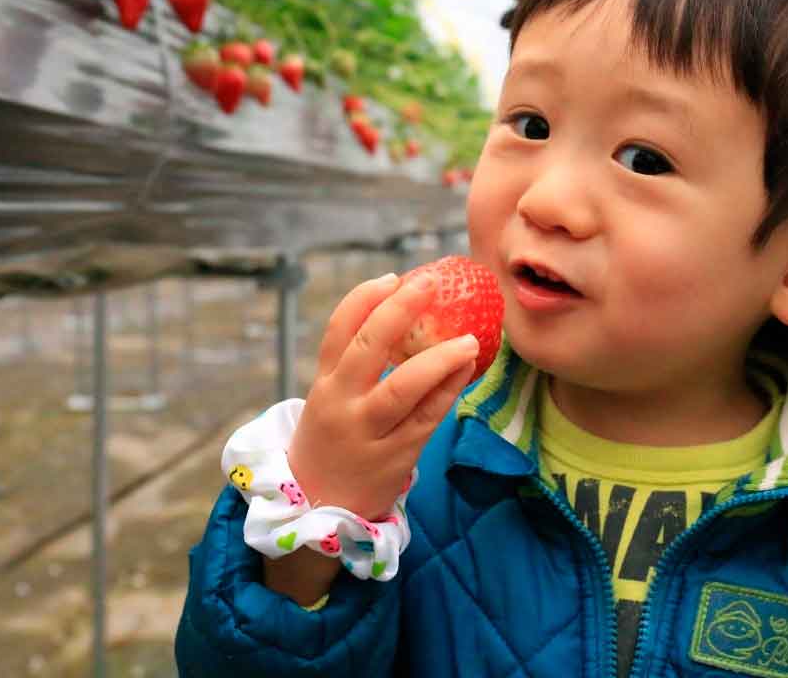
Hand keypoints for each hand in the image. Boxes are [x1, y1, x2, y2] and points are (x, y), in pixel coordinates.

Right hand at [286, 272, 478, 520]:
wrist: (320, 510)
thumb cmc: (333, 442)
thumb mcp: (330, 402)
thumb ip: (356, 368)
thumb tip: (404, 317)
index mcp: (324, 385)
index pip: (337, 331)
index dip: (364, 299)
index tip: (393, 278)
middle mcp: (342, 405)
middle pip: (367, 348)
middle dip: (398, 311)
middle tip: (429, 285)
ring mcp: (368, 433)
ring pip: (402, 388)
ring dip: (438, 359)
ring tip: (467, 338)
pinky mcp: (395, 457)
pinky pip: (427, 418)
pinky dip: (449, 391)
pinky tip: (466, 370)